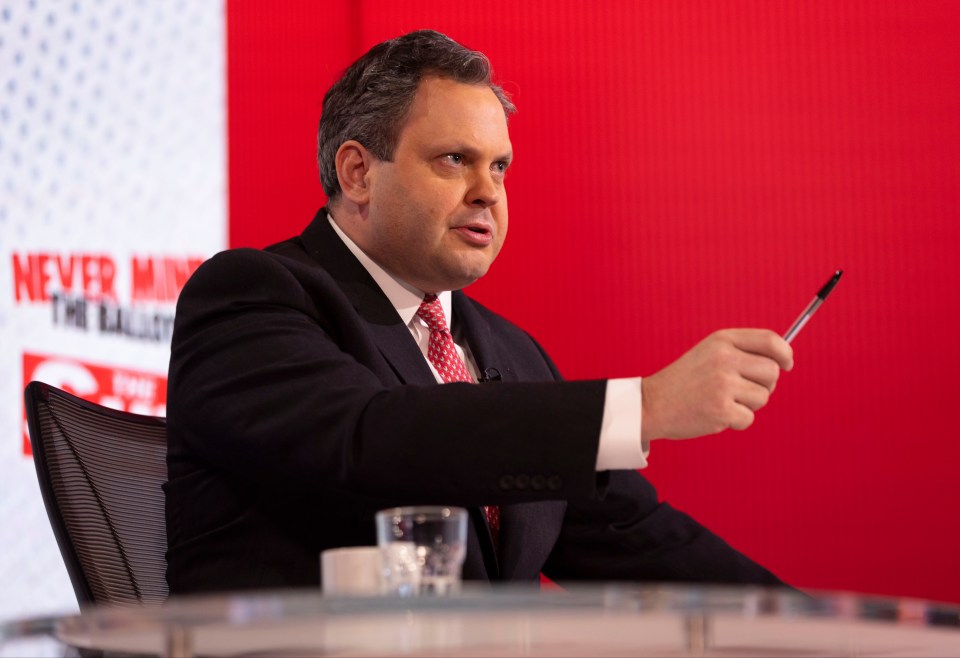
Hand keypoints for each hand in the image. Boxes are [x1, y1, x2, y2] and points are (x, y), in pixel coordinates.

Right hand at [640, 329, 793, 440]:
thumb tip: (781, 361)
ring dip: (748, 404)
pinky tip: (715, 414)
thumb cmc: (685, 380)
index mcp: (722, 340)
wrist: (652, 403)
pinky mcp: (721, 410)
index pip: (770, 340)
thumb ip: (741, 352)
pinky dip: (736, 421)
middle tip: (742, 390)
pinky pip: (748, 418)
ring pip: (763, 397)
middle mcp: (724, 358)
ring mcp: (723, 384)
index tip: (787, 364)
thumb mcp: (709, 353)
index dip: (785, 353)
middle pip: (772, 372)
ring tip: (722, 401)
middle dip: (764, 385)